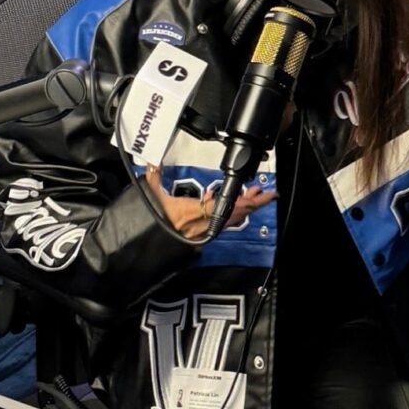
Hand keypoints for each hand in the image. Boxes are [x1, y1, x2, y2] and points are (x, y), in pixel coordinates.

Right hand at [143, 167, 275, 242]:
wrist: (144, 246)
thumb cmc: (149, 225)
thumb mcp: (150, 197)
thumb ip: (154, 177)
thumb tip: (153, 162)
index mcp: (193, 212)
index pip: (228, 206)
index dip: (247, 201)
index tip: (260, 194)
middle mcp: (201, 225)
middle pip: (235, 215)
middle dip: (252, 203)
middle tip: (265, 194)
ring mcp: (202, 233)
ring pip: (230, 221)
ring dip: (242, 209)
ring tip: (251, 196)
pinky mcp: (199, 238)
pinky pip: (219, 226)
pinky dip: (228, 215)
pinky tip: (226, 206)